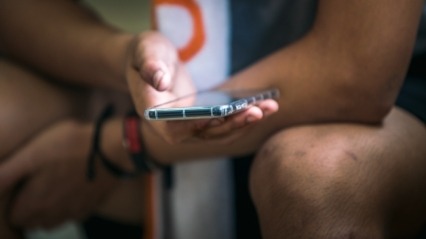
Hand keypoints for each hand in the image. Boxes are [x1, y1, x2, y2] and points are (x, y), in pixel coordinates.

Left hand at [0, 120, 118, 228]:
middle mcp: (54, 214)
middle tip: (36, 185)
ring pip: (54, 220)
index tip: (21, 185)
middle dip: (30, 209)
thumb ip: (6, 173)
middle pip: (34, 222)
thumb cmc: (69, 147)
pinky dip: (70, 206)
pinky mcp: (92, 206)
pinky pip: (74, 214)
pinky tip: (74, 188)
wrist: (112, 150)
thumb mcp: (31, 153)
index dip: (14, 202)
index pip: (14, 217)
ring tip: (54, 187)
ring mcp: (75, 212)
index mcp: (35, 204)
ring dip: (50, 210)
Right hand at [126, 31, 278, 143]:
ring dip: (245, 122)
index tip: (220, 118)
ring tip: (270, 106)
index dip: (197, 126)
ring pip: (220, 132)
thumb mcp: (145, 51)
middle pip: (205, 134)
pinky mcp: (203, 121)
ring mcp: (189, 126)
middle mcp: (172, 126)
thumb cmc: (146, 53)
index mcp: (154, 113)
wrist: (152, 61)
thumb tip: (158, 80)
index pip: (175, 129)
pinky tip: (263, 104)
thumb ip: (149, 65)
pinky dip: (243, 117)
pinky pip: (225, 124)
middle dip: (233, 124)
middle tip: (258, 110)